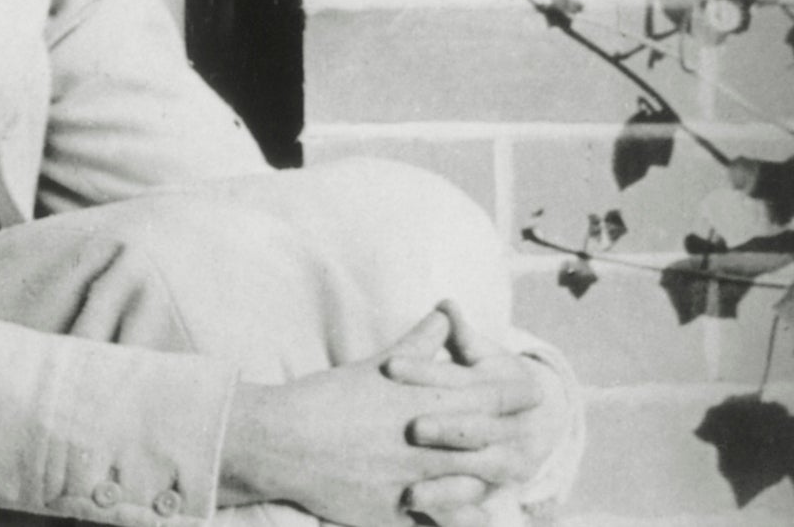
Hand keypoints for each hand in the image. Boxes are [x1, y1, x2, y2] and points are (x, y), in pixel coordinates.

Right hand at [217, 309, 533, 526]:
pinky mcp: (397, 511)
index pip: (491, 398)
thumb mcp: (378, 366)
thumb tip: (446, 312)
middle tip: (532, 440)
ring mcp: (416, 481)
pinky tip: (467, 516)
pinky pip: (439, 520)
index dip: (517, 396)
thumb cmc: (326, 398)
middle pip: (494, 446)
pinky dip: (456, 517)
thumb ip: (420, 342)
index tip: (535, 394)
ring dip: (487, 483)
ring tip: (500, 480)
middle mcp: (430, 444)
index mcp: (426, 403)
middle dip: (517, 442)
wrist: (282, 441)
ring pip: (474, 487)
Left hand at [384, 301, 571, 521]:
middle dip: (445, 429)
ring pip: (477, 477)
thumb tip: (447, 304)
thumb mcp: (478, 359)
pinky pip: (470, 510)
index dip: (425, 372)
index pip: (460, 380)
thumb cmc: (490, 381)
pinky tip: (419, 514)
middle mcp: (508, 433)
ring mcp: (500, 466)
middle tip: (410, 427)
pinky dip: (452, 515)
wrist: (536, 421)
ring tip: (410, 491)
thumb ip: (460, 336)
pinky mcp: (484, 494)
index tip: (389, 366)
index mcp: (503, 392)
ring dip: (446, 484)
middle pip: (474, 431)